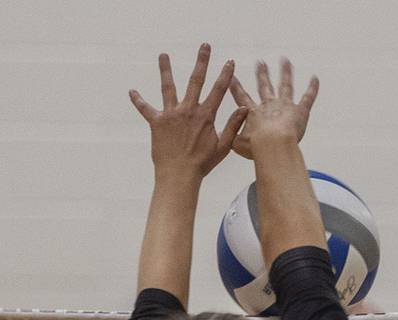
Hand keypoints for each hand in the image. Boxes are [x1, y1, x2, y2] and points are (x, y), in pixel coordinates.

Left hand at [129, 43, 247, 179]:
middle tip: (204, 46)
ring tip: (163, 55)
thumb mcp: (223, 147)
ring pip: (168, 87)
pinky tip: (132, 91)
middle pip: (196, 80)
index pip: (218, 91)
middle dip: (202, 62)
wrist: (179, 175)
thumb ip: (233, 126)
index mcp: (205, 116)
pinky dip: (139, 100)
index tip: (229, 61)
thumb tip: (244, 110)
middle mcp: (188, 110)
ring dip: (166, 70)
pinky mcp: (156, 122)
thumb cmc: (202, 164)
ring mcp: (171, 114)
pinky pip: (146, 108)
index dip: (225, 75)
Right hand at [230, 59, 318, 159]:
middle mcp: (269, 106)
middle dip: (262, 74)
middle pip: (265, 87)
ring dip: (286, 72)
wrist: (273, 144)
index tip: (231, 77)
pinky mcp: (300, 112)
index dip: (236, 88)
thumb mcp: (238, 144)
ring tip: (285, 60)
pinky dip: (312, 88)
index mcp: (253, 113)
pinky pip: (308, 98)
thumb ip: (231, 137)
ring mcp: (285, 106)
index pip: (242, 98)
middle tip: (261, 62)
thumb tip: (223, 135)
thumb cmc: (256, 147)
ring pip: (286, 85)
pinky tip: (315, 78)